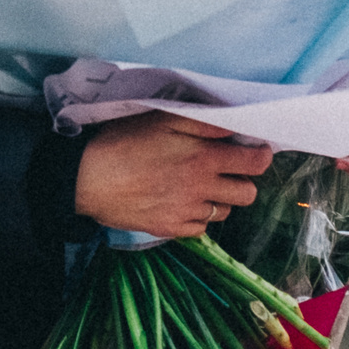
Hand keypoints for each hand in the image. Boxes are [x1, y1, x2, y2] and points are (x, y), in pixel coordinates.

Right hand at [73, 111, 275, 237]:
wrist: (88, 179)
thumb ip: (201, 122)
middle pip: (247, 193)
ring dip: (220, 198)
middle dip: (243, 179)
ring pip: (225, 212)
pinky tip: (182, 201)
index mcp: (203, 158)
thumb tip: (234, 127)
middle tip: (227, 168)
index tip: (256, 150)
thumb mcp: (161, 119)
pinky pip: (201, 227)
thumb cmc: (123, 141)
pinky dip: (198, 215)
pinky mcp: (172, 229)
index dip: (261, 155)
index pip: (254, 162)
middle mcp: (202, 188)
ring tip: (201, 185)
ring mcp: (188, 212)